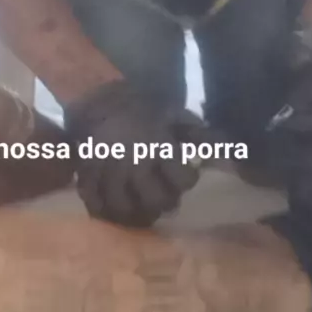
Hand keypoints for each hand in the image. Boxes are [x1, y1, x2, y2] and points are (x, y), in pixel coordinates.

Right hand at [65, 81, 199, 226]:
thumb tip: (224, 149)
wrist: (97, 97)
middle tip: (164, 196)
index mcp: (158, 145)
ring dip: (137, 213)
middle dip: (164, 202)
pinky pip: (95, 206)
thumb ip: (196, 134)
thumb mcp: (172, 113)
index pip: (183, 179)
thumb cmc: (140, 107)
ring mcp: (107, 172)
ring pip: (124, 209)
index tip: (185, 174)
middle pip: (155, 201)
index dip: (187, 179)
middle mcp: (133, 162)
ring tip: (143, 207)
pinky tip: (117, 209)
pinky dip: (107, 212)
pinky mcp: (86, 176)